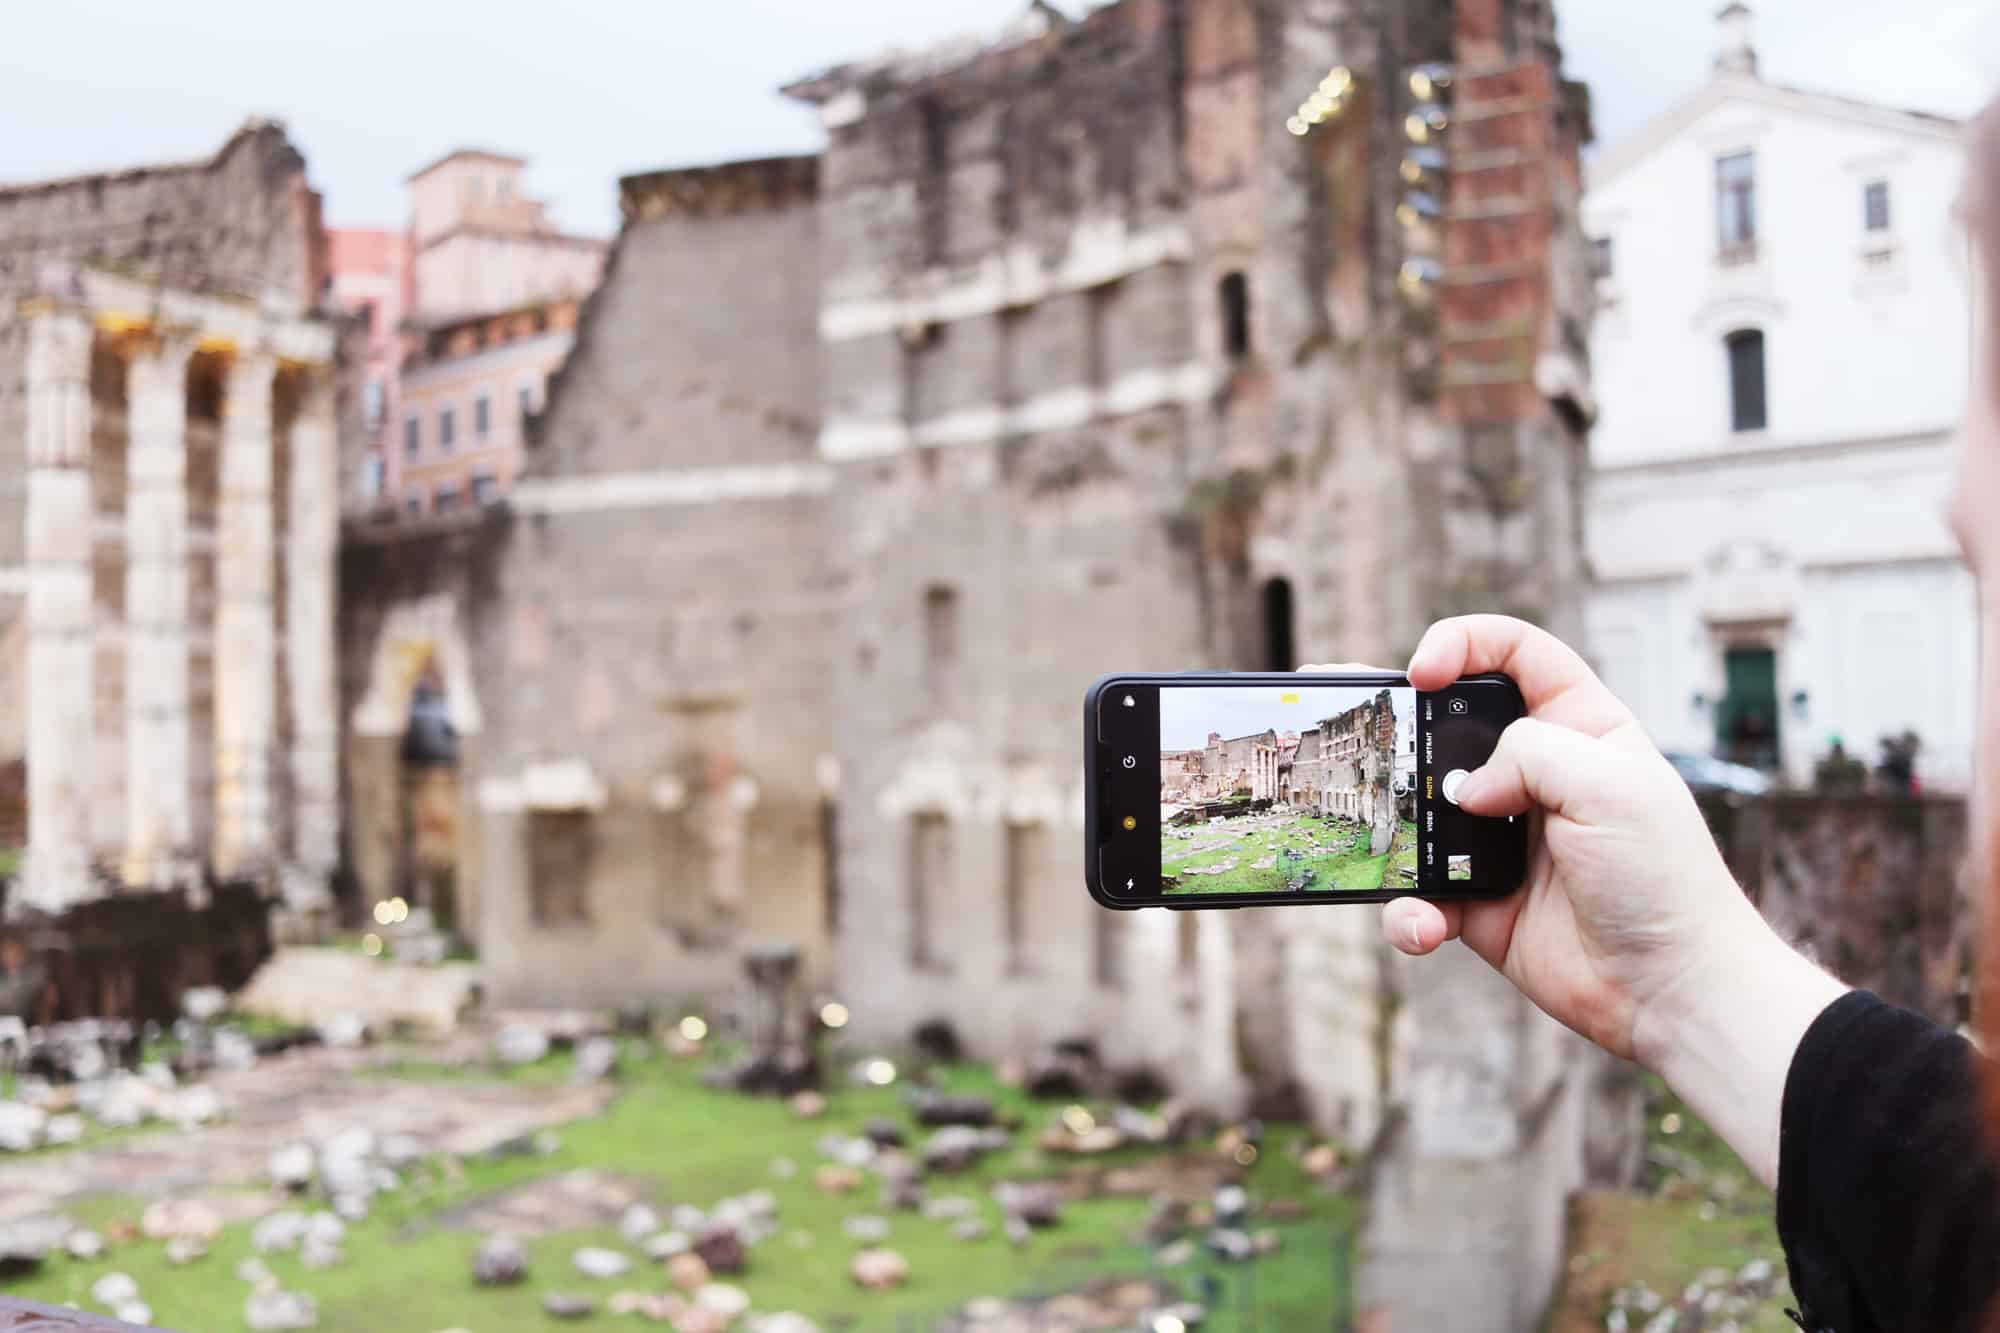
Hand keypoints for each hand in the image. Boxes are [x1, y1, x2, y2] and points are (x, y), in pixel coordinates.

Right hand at [1378, 616, 1770, 1062]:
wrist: (1669, 989)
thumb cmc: (1663, 879)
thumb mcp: (1612, 784)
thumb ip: (1529, 753)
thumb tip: (1465, 787)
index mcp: (1579, 727)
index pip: (1514, 653)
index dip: (1463, 644)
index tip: (1423, 672)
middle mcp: (1536, 775)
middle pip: (1448, 725)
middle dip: (1393, 723)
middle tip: (1343, 721)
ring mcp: (1501, 837)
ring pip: (1420, 812)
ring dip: (1392, 828)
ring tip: (1375, 837)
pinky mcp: (1478, 900)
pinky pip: (1420, 894)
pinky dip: (1411, 911)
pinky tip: (1426, 924)